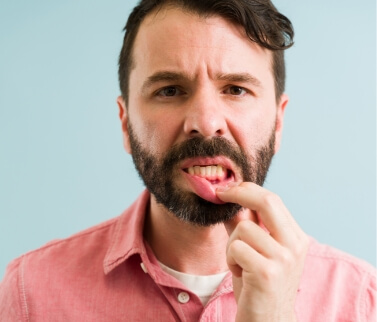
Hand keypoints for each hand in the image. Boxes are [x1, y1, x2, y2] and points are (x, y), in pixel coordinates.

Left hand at [217, 182, 308, 321]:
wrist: (268, 321)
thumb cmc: (258, 284)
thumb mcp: (255, 250)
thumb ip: (245, 225)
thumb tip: (228, 199)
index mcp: (295, 237)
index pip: (272, 200)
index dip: (247, 189)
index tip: (227, 188)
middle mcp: (295, 245)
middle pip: (266, 201)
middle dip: (238, 193)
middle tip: (220, 194)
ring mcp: (283, 259)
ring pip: (243, 228)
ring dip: (231, 244)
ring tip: (239, 263)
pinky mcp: (267, 273)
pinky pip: (236, 248)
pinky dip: (230, 259)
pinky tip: (240, 273)